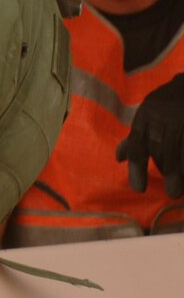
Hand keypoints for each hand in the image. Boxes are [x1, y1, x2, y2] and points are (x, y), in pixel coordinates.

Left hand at [116, 73, 183, 197]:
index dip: (137, 169)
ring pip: (179, 151)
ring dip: (180, 171)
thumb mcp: (146, 117)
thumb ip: (135, 139)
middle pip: (163, 151)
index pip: (138, 146)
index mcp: (145, 119)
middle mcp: (162, 120)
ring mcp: (181, 121)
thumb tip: (119, 159)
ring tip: (183, 190)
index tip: (139, 189)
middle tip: (172, 192)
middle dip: (168, 173)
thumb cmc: (163, 105)